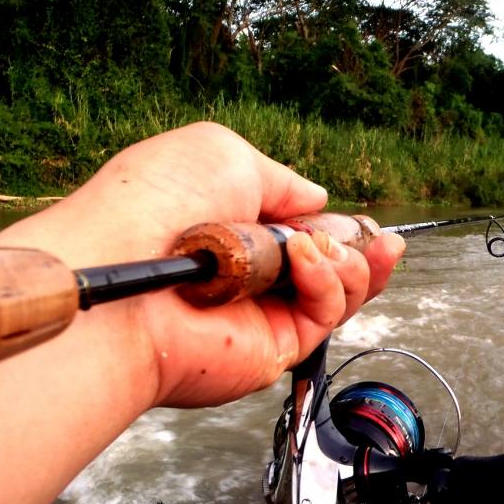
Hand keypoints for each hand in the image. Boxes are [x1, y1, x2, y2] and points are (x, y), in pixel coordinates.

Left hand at [0, 122, 405, 408]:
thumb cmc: (157, 203)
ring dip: (350, 262)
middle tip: (375, 236)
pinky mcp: (274, 348)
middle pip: (335, 269)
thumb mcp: (226, 156)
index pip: (305, 235)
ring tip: (324, 246)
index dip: (340, 229)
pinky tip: (307, 259)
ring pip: (343, 294)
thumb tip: (317, 198)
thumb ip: (282, 178)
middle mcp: (253, 277)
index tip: (365, 223)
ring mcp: (264, 314)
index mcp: (237, 231)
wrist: (128, 266)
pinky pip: (327, 313)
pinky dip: (329, 281)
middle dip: (362, 249)